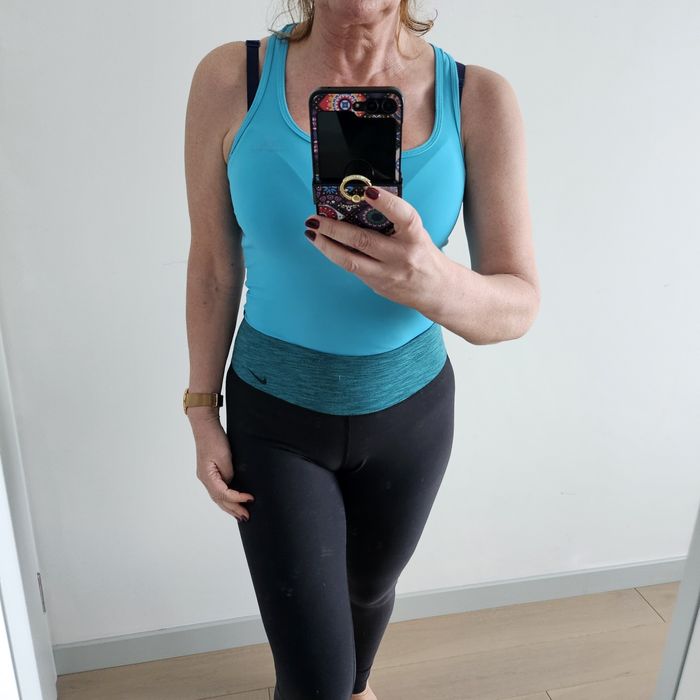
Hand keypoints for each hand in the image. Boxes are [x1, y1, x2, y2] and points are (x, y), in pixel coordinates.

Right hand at [191, 419, 254, 521]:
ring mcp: (206, 477)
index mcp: (207, 476)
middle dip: (233, 509)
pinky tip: (232, 501)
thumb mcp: (224, 456)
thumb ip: (228, 473)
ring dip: (229, 506)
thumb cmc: (214, 439)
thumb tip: (231, 484)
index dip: (237, 499)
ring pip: (218, 497)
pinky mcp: (210, 473)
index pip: (223, 494)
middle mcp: (205, 479)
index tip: (250, 499)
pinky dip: (226, 498)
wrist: (205, 426)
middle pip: (219, 500)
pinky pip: (218, 490)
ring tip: (240, 515)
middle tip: (246, 517)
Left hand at [303, 186, 444, 309]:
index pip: (403, 216)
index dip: (386, 202)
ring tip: (312, 232)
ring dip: (327, 245)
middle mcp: (402, 256)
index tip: (367, 191)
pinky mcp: (378, 285)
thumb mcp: (416, 233)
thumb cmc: (423, 255)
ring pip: (351, 259)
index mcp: (415, 237)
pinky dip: (336, 255)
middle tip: (316, 218)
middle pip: (363, 240)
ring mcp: (388, 273)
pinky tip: (325, 245)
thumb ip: (393, 220)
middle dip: (334, 228)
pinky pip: (353, 268)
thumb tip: (360, 203)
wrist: (436, 289)